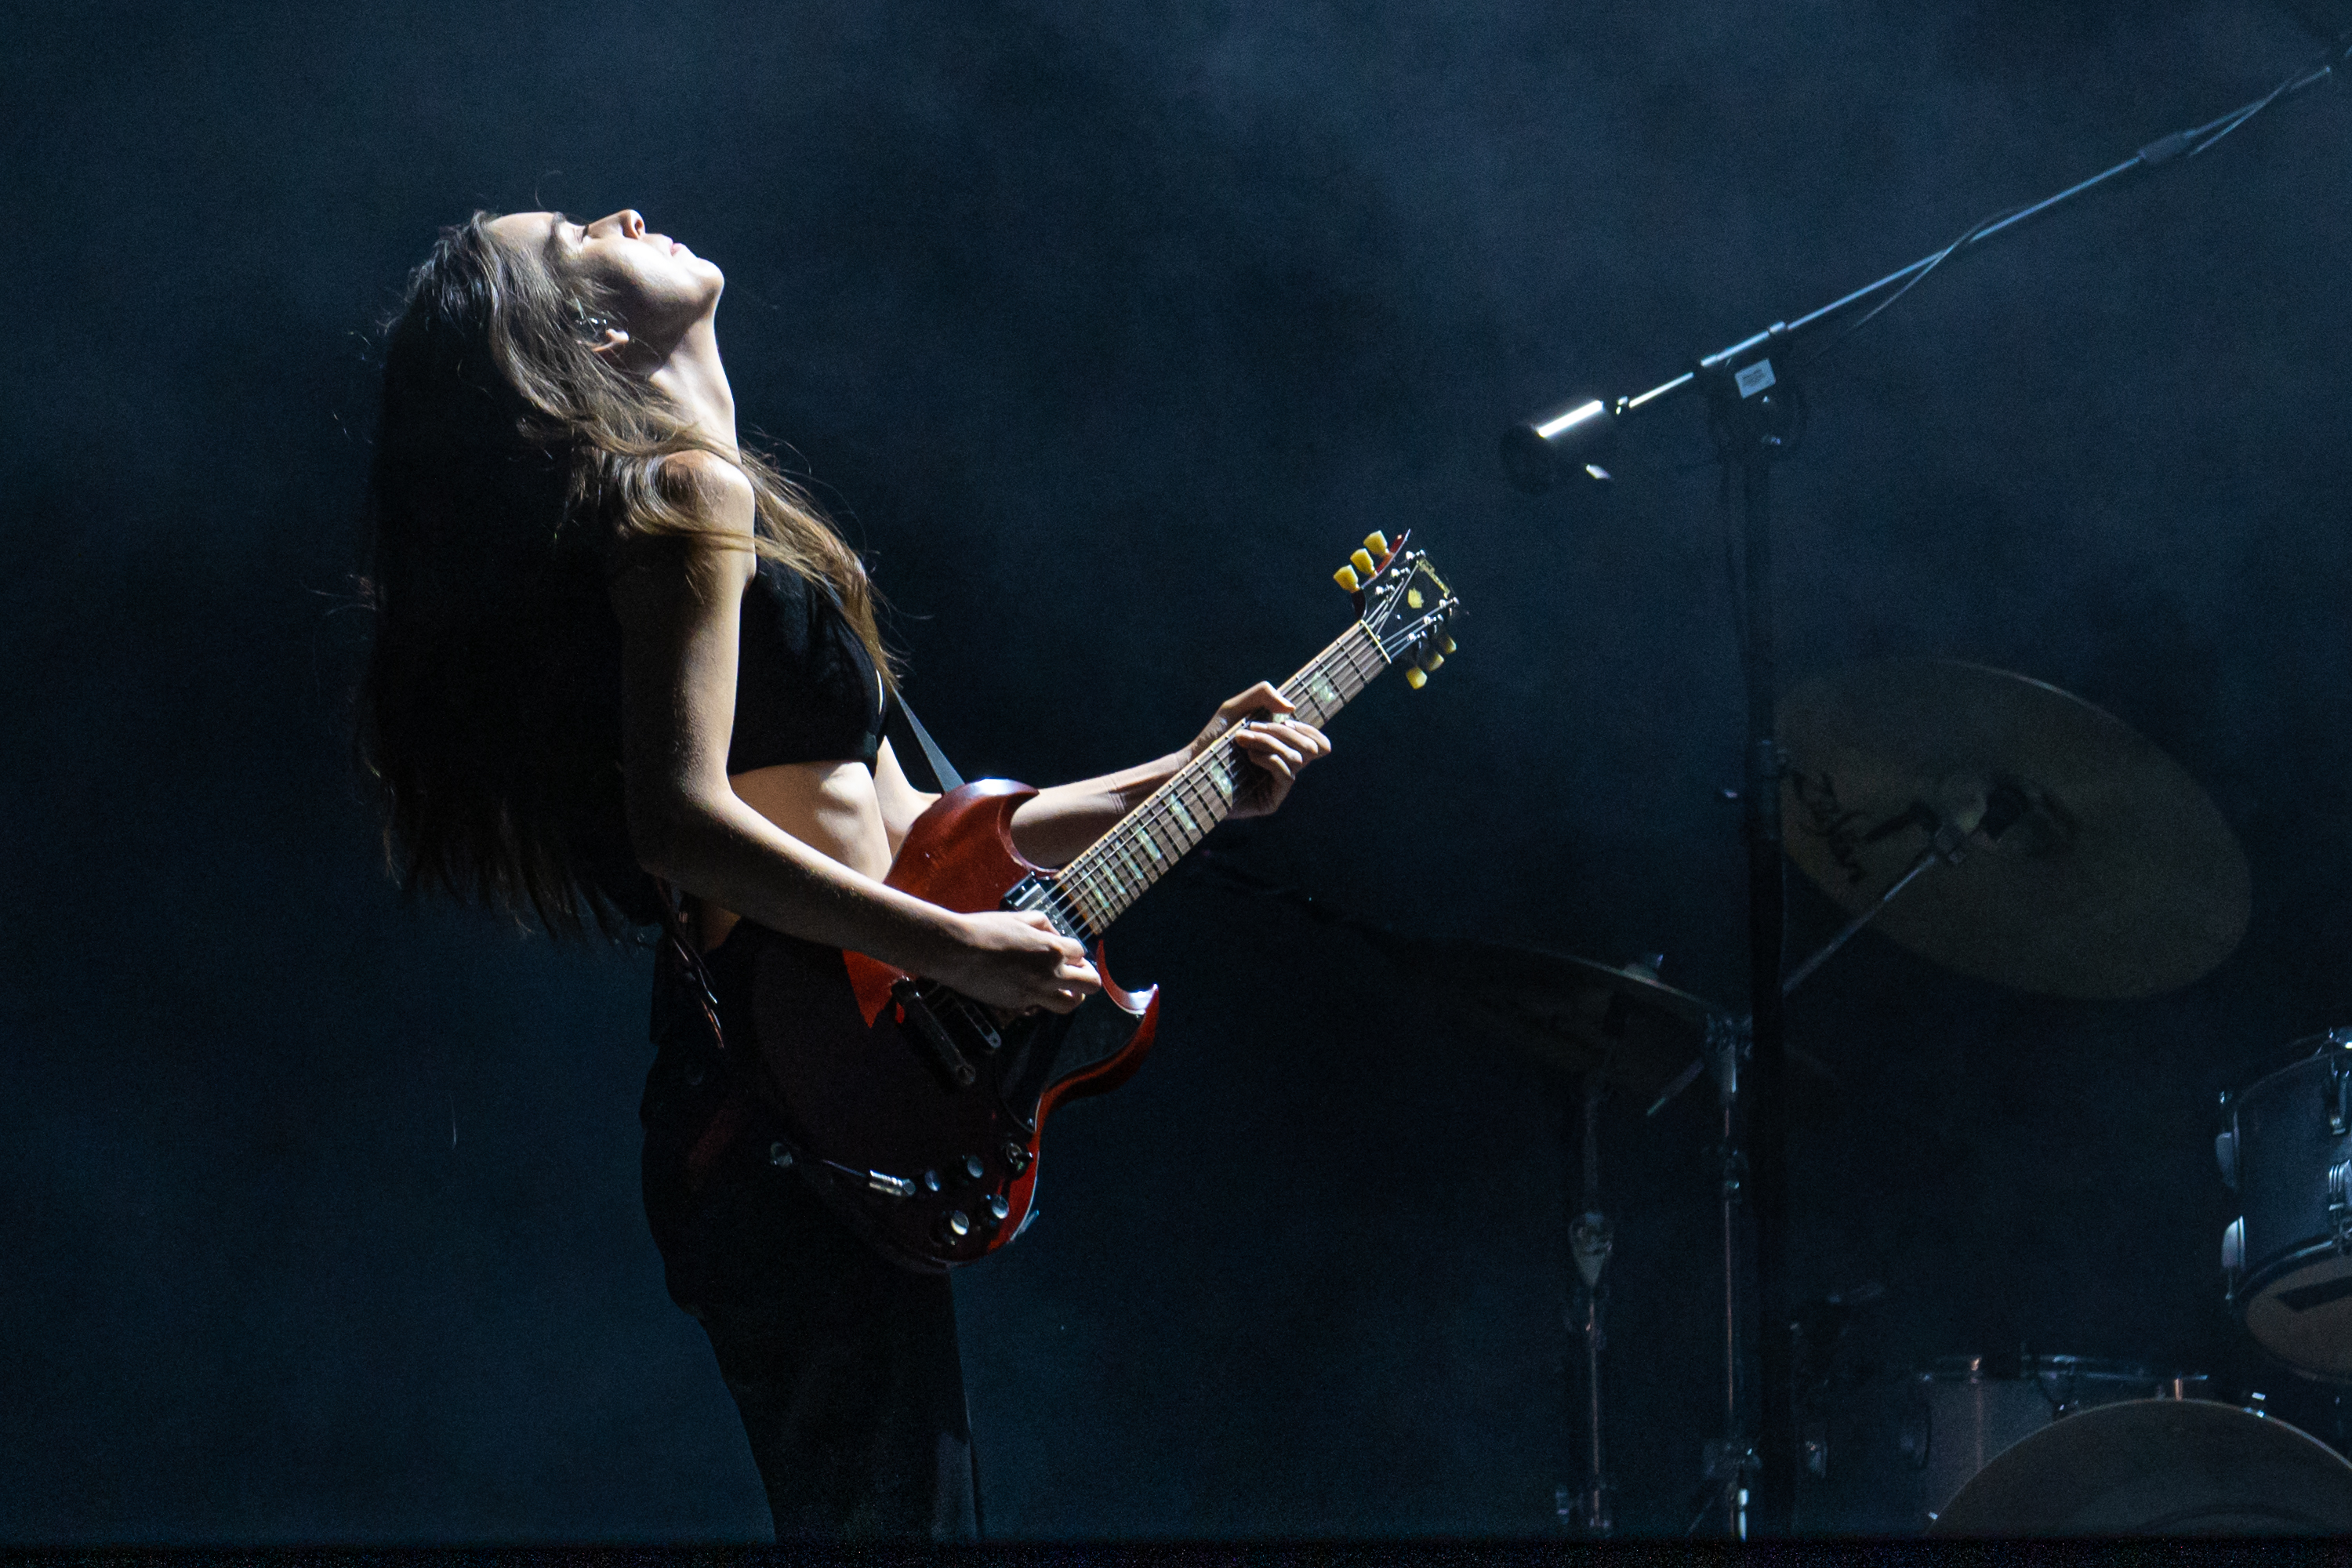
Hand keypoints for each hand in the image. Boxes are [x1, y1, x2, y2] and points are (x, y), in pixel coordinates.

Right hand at [929, 909, 1101, 1013]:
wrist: (958, 952)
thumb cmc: (986, 930)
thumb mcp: (1019, 917)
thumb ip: (1043, 924)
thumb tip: (1054, 933)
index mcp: (1051, 949)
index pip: (1081, 953)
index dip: (1074, 951)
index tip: (1066, 951)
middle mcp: (1049, 974)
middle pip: (1090, 984)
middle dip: (1088, 977)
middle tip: (1079, 973)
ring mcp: (1034, 992)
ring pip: (1070, 1003)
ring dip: (1073, 994)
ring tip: (1065, 987)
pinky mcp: (1018, 1004)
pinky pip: (1041, 1005)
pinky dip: (1042, 997)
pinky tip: (1033, 987)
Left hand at [1189, 680, 1331, 819]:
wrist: (1191, 765)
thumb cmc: (1213, 738)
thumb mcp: (1236, 708)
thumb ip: (1263, 695)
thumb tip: (1292, 709)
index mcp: (1285, 748)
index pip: (1319, 742)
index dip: (1309, 728)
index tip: (1286, 717)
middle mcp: (1286, 767)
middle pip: (1312, 748)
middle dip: (1282, 731)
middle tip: (1253, 727)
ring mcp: (1279, 785)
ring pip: (1297, 758)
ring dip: (1269, 742)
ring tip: (1242, 739)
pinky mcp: (1271, 801)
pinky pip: (1287, 775)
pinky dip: (1269, 759)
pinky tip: (1249, 757)